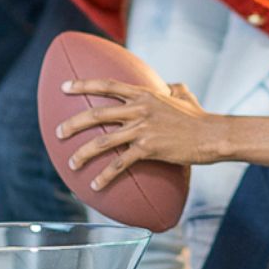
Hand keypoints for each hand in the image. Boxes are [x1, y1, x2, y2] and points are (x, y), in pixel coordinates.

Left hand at [56, 80, 211, 190]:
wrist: (211, 135)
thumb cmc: (198, 116)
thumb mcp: (183, 94)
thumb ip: (171, 87)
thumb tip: (169, 85)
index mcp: (143, 94)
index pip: (107, 85)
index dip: (83, 85)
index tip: (64, 87)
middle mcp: (139, 109)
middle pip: (96, 114)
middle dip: (72, 124)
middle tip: (57, 133)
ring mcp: (142, 129)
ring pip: (102, 141)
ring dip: (82, 153)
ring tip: (71, 163)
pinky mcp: (148, 149)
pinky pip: (119, 164)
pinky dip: (105, 175)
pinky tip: (95, 184)